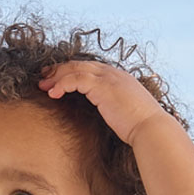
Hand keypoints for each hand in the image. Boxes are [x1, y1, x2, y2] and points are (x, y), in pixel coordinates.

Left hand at [37, 59, 165, 145]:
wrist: (151, 129)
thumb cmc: (140, 129)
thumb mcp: (126, 114)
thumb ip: (115, 109)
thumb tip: (108, 117)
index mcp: (118, 78)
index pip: (90, 68)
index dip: (72, 72)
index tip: (57, 80)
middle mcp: (113, 74)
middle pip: (80, 64)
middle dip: (59, 70)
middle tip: (43, 78)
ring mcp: (108, 78)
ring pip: (75, 69)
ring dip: (56, 77)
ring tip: (43, 86)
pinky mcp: (102, 87)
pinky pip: (76, 79)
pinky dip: (62, 84)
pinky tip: (53, 94)